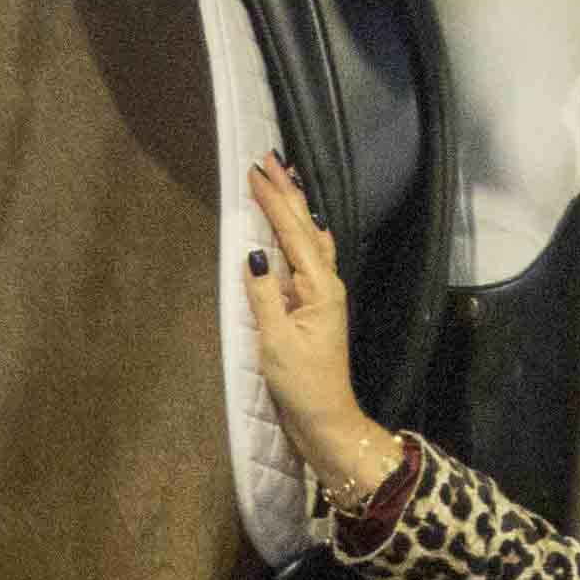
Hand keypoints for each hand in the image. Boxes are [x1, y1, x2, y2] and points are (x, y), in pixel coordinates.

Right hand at [239, 155, 399, 511]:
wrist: (326, 419)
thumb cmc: (302, 385)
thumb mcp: (276, 342)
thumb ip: (264, 295)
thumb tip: (253, 252)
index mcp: (319, 288)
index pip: (292, 233)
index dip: (273, 200)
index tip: (254, 172)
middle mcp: (326, 284)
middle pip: (305, 228)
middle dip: (286, 193)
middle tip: (268, 160)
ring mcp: (323, 295)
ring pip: (309, 239)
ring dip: (295, 208)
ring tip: (284, 180)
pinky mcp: (315, 307)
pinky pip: (307, 257)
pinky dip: (299, 233)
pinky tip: (301, 229)